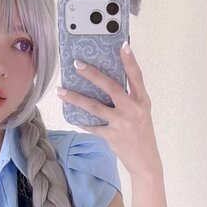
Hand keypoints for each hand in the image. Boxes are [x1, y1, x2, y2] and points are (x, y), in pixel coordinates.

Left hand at [56, 44, 158, 174]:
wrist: (146, 161)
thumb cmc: (142, 133)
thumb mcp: (142, 112)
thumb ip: (129, 98)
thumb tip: (106, 82)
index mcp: (142, 101)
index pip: (136, 76)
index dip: (130, 61)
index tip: (122, 45)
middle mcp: (133, 110)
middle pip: (111, 87)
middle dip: (92, 74)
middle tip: (77, 64)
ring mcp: (122, 123)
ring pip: (95, 107)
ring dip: (75, 98)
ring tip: (61, 90)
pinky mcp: (111, 136)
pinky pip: (92, 126)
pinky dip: (81, 121)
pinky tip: (72, 115)